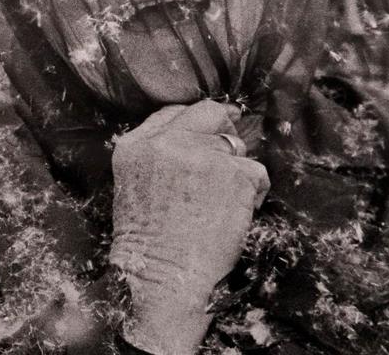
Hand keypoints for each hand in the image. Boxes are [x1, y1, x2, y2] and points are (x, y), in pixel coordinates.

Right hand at [109, 100, 269, 354]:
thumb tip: (197, 136)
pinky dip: (253, 192)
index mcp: (135, 145)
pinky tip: (235, 213)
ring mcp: (202, 156)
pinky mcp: (235, 174)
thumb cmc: (147, 242)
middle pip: (208, 112)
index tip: (207, 131)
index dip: (194, 122)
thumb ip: (156, 154)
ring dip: (236, 168)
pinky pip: (256, 171)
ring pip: (235, 145)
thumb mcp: (131, 184)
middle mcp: (167, 142)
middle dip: (222, 127)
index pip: (172, 113)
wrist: (161, 276)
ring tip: (222, 201)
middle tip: (230, 149)